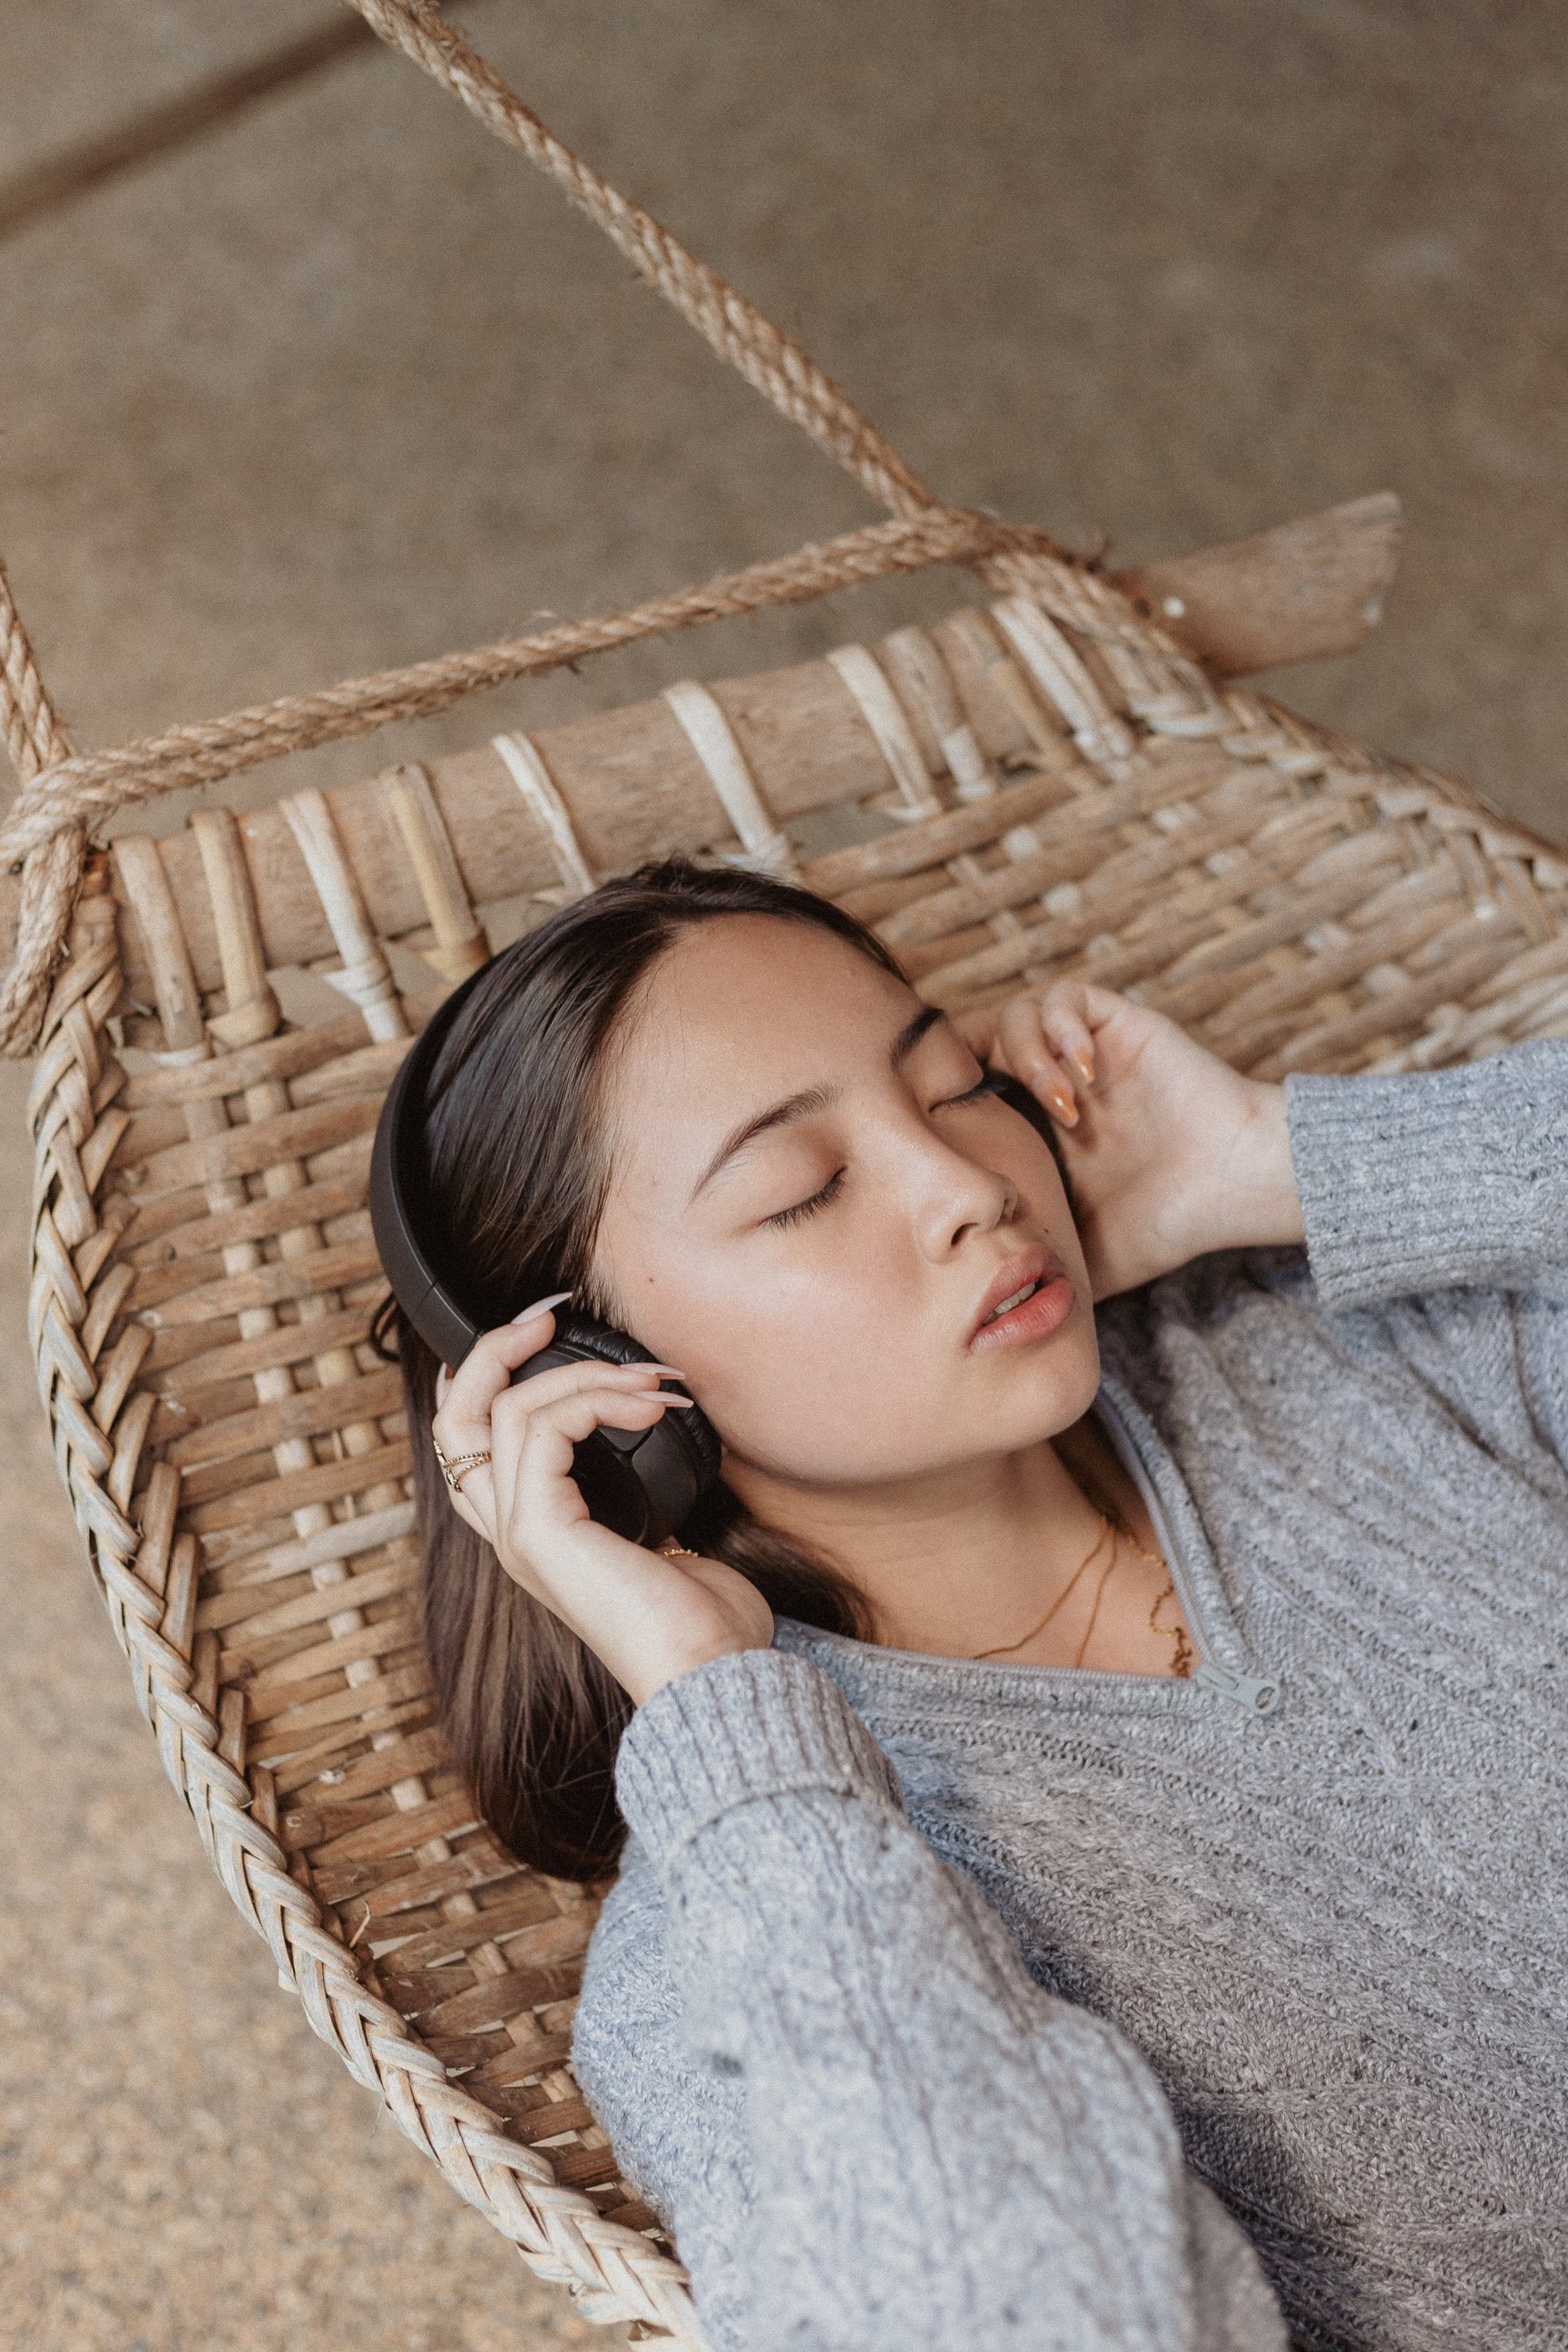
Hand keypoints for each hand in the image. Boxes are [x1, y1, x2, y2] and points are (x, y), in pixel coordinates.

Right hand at [432, 1303, 772, 1706]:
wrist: (709, 1672)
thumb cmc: (703, 1619)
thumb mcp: (666, 1536)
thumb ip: (645, 1490)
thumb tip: (665, 1432)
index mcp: (534, 1535)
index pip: (470, 1444)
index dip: (488, 1378)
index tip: (543, 1332)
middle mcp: (510, 1533)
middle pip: (455, 1418)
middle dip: (497, 1351)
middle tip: (553, 1314)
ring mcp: (517, 1534)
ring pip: (509, 1410)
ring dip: (587, 1375)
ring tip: (654, 1381)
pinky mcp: (539, 1531)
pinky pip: (542, 1429)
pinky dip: (595, 1400)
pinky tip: (649, 1407)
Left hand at [955, 982, 1303, 1297]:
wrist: (1230, 1187)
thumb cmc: (1167, 1224)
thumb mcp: (1084, 1257)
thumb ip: (1039, 1273)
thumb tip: (987, 1322)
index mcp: (1038, 1129)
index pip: (969, 1092)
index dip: (947, 1101)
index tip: (953, 1137)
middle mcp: (1058, 1084)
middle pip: (980, 1043)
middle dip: (978, 1070)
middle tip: (996, 1111)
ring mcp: (1087, 1054)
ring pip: (1020, 1015)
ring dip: (1029, 1055)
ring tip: (1065, 1107)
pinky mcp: (1121, 1025)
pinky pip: (1068, 995)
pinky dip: (1063, 1026)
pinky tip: (1086, 1075)